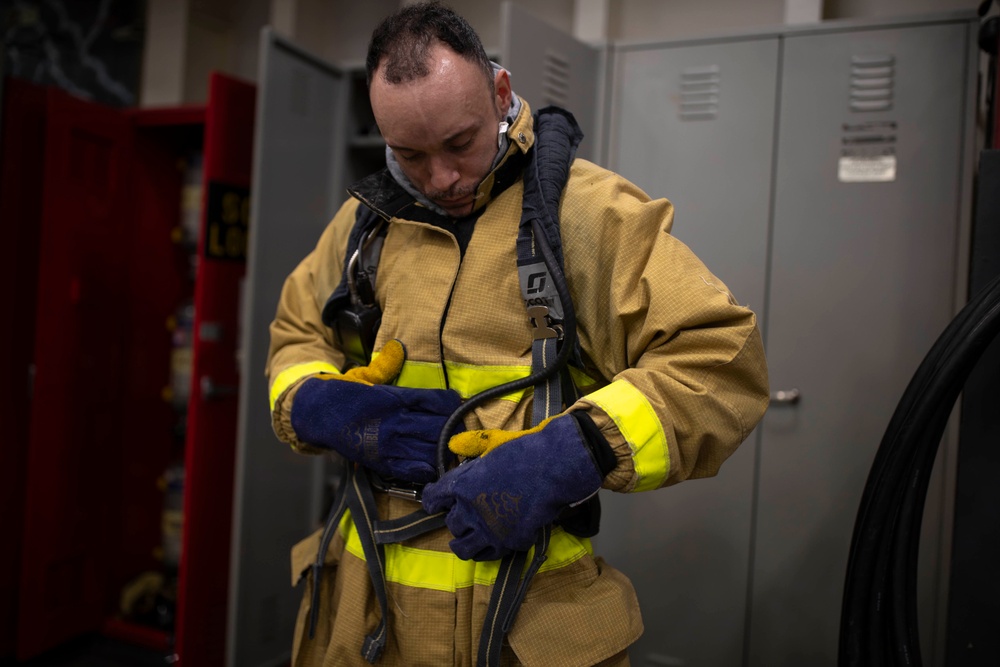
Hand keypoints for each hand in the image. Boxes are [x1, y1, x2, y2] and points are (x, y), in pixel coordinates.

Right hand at [290, 340, 460, 482]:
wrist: (318, 415)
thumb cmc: (344, 394)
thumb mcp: (365, 375)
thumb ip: (385, 365)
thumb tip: (398, 347)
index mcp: (395, 397)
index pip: (436, 400)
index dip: (452, 405)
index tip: (459, 406)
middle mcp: (396, 421)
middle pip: (440, 427)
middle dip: (455, 429)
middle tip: (463, 430)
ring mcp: (390, 444)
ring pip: (431, 450)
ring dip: (445, 449)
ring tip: (452, 447)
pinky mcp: (382, 462)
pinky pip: (414, 470)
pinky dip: (429, 469)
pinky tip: (436, 465)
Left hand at [421, 414, 602, 560]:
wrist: (553, 469)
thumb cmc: (524, 452)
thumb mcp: (492, 444)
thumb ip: (472, 447)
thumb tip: (455, 445)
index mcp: (461, 486)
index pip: (434, 499)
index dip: (432, 500)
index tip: (433, 503)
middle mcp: (470, 512)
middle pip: (451, 524)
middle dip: (455, 520)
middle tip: (462, 518)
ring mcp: (489, 531)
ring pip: (464, 549)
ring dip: (463, 544)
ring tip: (465, 543)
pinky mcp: (509, 543)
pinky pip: (491, 554)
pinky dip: (489, 550)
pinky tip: (492, 546)